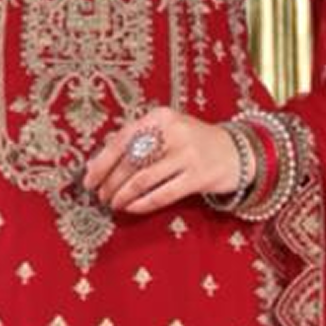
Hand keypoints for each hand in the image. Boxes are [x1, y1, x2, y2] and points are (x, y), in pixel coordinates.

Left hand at [81, 105, 247, 215]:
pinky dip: (142, 203)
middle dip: (110, 183)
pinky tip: (132, 208)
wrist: (236, 152)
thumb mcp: (166, 132)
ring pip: (142, 179)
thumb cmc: (192, 143)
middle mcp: (172, 131)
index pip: (121, 140)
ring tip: (114, 204)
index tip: (88, 181)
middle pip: (129, 161)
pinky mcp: (198, 176)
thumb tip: (95, 165)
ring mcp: (187, 154)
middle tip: (101, 197)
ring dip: (123, 195)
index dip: (101, 163)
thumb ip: (136, 142)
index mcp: (159, 117)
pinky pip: (162, 194)